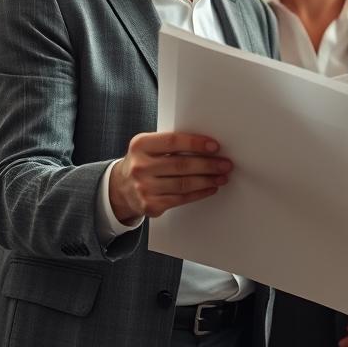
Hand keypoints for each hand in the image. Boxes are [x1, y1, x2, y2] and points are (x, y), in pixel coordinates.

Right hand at [108, 131, 231, 220]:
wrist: (121, 187)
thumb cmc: (143, 162)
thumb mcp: (149, 146)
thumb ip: (171, 144)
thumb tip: (207, 146)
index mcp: (140, 145)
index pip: (173, 142)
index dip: (196, 144)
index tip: (214, 146)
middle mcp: (139, 166)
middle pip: (181, 165)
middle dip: (208, 165)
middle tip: (225, 164)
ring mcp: (144, 187)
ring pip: (184, 184)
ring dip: (208, 180)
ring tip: (221, 176)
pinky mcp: (150, 205)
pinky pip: (181, 198)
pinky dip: (199, 193)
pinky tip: (210, 188)